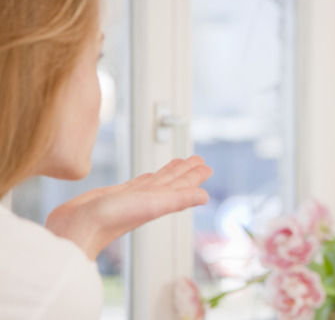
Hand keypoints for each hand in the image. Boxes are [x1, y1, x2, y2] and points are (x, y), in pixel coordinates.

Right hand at [45, 155, 212, 259]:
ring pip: (155, 181)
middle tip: (198, 159)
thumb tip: (205, 196)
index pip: (181, 185)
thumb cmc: (111, 220)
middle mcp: (147, 199)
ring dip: (168, 172)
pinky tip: (149, 176)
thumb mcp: (151, 205)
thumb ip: (179, 199)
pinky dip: (145, 179)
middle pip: (171, 181)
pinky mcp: (113, 195)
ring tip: (179, 162)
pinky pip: (135, 184)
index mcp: (158, 201)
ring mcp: (131, 198)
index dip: (194, 176)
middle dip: (185, 170)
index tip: (206, 166)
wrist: (75, 229)